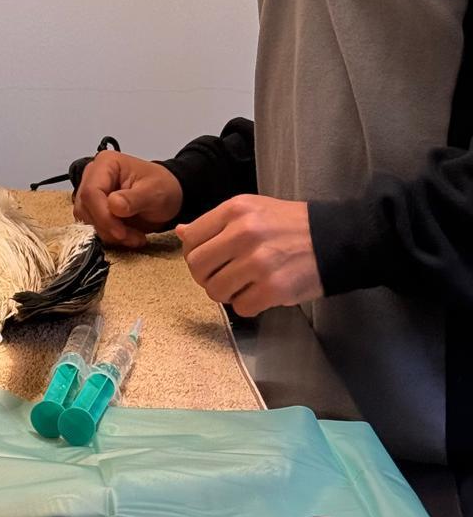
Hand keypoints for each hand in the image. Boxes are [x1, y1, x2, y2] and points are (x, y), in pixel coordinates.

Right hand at [73, 152, 182, 247]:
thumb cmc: (162, 187)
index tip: (120, 232)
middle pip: (86, 207)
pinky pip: (94, 227)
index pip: (91, 191)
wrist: (168, 196)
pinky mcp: (94, 209)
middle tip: (132, 237)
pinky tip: (128, 236)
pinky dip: (110, 236)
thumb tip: (113, 205)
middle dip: (108, 227)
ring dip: (109, 234)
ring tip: (134, 236)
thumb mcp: (154, 192)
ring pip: (87, 220)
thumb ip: (133, 198)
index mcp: (106, 164)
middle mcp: (93, 176)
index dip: (103, 215)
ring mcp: (92, 193)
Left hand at [177, 195, 322, 316]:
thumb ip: (215, 222)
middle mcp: (243, 233)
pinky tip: (260, 293)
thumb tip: (181, 232)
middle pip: (197, 266)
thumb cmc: (289, 225)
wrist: (335, 238)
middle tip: (222, 277)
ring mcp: (258, 262)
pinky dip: (247, 305)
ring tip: (243, 285)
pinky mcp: (274, 288)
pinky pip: (241, 307)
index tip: (208, 260)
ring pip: (215, 290)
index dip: (194, 254)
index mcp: (235, 210)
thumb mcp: (251, 210)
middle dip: (206, 277)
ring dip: (226, 293)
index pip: (191, 238)